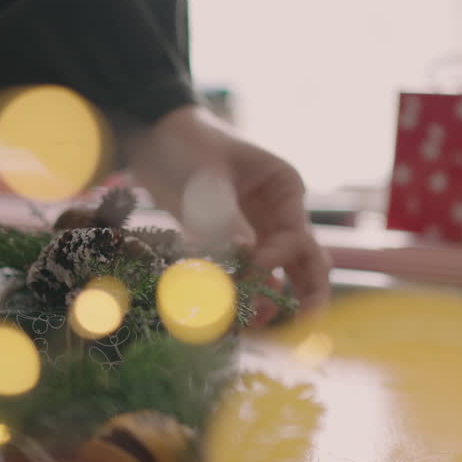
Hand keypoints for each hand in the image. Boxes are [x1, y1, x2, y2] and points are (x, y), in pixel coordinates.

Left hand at [125, 106, 330, 309]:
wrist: (153, 133)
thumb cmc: (187, 142)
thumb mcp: (208, 178)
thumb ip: (227, 221)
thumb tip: (246, 263)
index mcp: (285, 188)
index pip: (294, 237)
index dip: (275, 261)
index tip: (249, 272)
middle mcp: (279, 214)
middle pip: (306, 262)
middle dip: (308, 295)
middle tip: (303, 328)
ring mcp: (256, 231)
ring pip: (279, 276)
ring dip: (272, 302)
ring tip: (253, 326)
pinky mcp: (228, 245)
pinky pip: (244, 277)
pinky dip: (240, 297)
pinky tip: (229, 318)